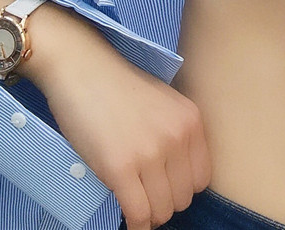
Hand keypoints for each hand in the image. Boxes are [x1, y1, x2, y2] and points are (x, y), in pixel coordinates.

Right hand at [41, 48, 211, 229]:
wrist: (82, 69)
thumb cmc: (117, 87)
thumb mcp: (163, 104)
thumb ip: (175, 135)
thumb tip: (176, 180)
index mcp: (191, 120)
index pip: (202, 178)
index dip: (182, 187)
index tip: (165, 186)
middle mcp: (177, 136)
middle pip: (183, 197)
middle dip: (164, 201)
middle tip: (145, 194)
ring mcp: (150, 152)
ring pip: (162, 211)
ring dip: (149, 214)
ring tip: (135, 203)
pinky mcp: (120, 168)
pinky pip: (138, 214)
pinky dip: (134, 223)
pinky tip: (128, 219)